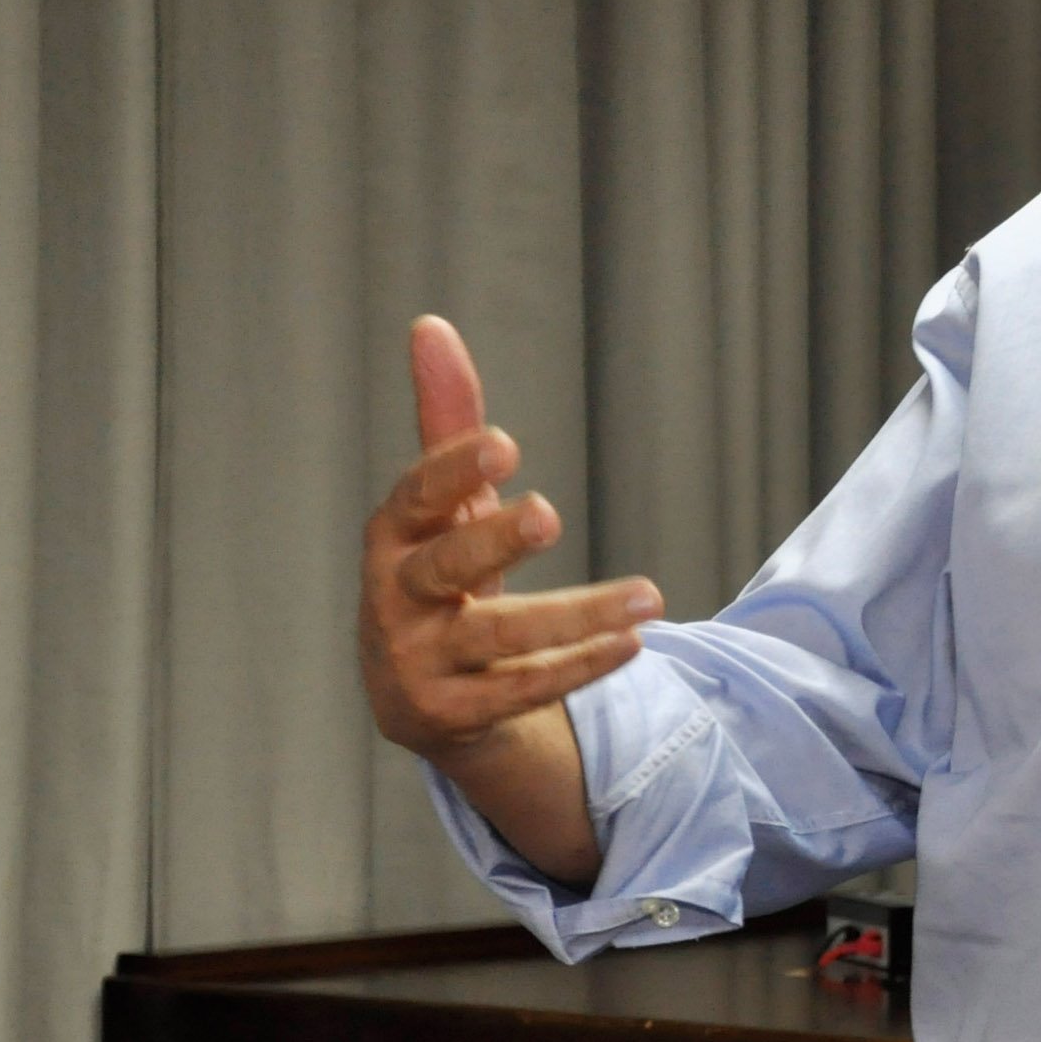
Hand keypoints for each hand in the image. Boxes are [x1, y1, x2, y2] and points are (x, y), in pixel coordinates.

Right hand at [359, 316, 662, 765]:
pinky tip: (634, 642)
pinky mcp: (449, 717)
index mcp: (389, 541)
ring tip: (650, 595)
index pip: (412, 500)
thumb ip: (446, 423)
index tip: (504, 445)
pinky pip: (521, 690)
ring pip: (498, 639)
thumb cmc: (440, 577)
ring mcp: (416, 664)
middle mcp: (392, 602)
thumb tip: (431, 324)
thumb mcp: (446, 507)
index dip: (449, 472)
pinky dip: (578, 666)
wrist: (420, 696)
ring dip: (577, 615)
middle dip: (491, 541)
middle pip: (443, 570)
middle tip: (548, 512)